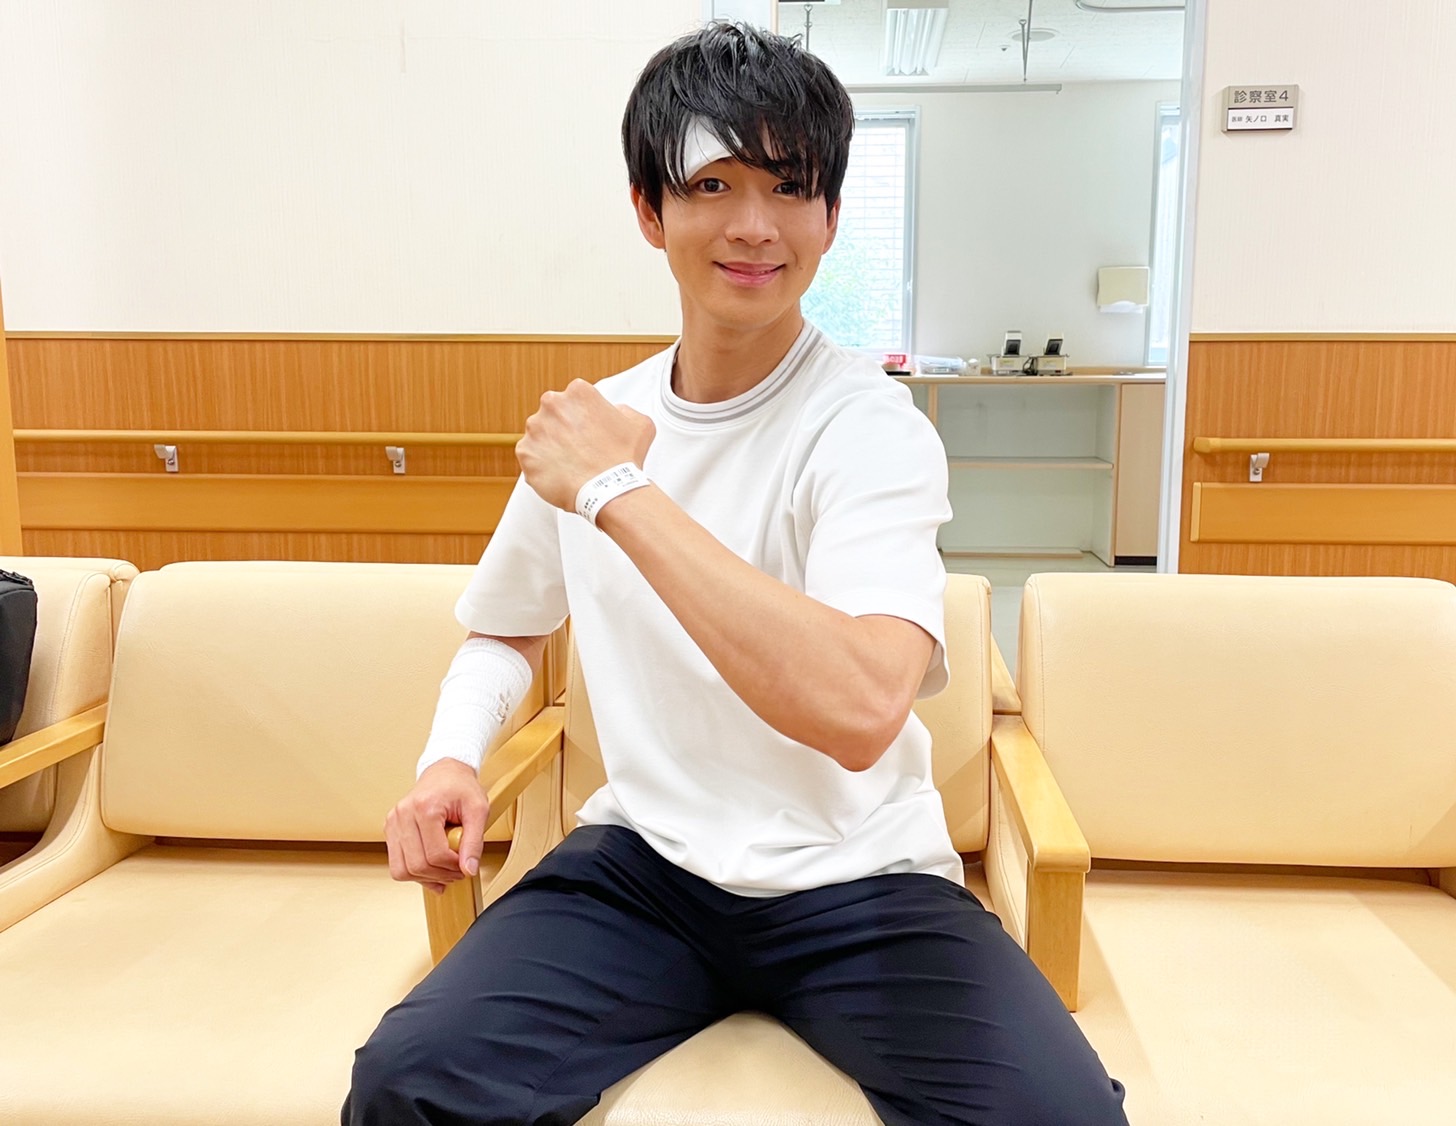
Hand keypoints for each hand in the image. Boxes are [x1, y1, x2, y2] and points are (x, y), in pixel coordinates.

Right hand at [385, 759, 489, 894]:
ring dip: (425, 877)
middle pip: (417, 866)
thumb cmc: (460, 787)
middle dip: (440, 875)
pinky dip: (414, 873)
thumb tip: (469, 869)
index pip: (435, 855)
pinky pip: (396, 865)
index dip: (453, 868)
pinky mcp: (389, 830)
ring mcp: (393, 823)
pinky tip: (430, 868)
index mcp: (424, 808)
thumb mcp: (478, 810)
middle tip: (456, 870)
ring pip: (402, 870)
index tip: (464, 866)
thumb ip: (475, 841)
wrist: (445, 773)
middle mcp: (403, 815)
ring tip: (443, 869)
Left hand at [516, 380, 655, 510]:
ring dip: (551, 446)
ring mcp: (535, 428)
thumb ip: (622, 410)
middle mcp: (552, 404)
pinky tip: (560, 473)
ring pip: (540, 435)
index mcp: (578, 392)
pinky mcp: (525, 452)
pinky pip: (531, 457)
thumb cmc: (624, 459)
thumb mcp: (639, 423)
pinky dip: (542, 465)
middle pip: (554, 414)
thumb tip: (614, 411)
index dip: (583, 418)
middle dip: (563, 429)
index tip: (589, 432)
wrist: (609, 490)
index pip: (575, 400)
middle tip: (580, 449)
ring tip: (570, 464)